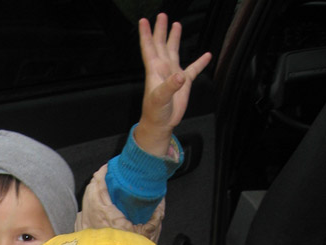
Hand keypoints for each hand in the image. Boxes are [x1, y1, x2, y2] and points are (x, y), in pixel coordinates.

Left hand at [135, 13, 211, 156]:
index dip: (146, 34)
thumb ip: (170, 86)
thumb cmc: (156, 112)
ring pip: (174, 51)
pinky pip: (193, 69)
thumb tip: (180, 76)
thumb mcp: (161, 99)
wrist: (161, 124)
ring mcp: (173, 74)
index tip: (143, 20)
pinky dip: (200, 62)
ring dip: (175, 38)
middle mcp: (163, 69)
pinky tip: (207, 55)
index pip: (149, 48)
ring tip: (176, 25)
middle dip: (161, 30)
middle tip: (162, 15)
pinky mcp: (184, 83)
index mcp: (155, 70)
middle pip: (161, 44)